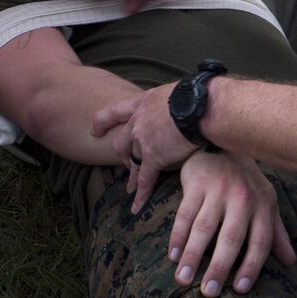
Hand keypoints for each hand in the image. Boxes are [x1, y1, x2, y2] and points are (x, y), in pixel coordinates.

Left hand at [92, 82, 197, 210]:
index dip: (103, 122)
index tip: (95, 130)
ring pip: (132, 162)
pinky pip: (145, 179)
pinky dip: (141, 194)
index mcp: (143, 102)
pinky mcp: (153, 157)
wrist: (201, 106)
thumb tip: (182, 106)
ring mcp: (143, 141)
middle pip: (121, 142)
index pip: (116, 111)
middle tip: (128, 163)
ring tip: (131, 188)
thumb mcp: (175, 92)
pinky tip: (137, 206)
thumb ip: (170, 102)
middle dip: (123, 155)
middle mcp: (138, 122)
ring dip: (132, 176)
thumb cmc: (197, 95)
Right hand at [168, 151, 295, 296]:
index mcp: (262, 205)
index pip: (260, 241)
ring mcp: (218, 189)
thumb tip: (290, 262)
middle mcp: (242, 198)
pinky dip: (177, 236)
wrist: (224, 144)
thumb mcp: (266, 203)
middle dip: (219, 267)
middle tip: (209, 291)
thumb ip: (276, 233)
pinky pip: (184, 214)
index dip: (251, 266)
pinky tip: (172, 255)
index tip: (240, 288)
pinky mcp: (197, 182)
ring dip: (192, 255)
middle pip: (231, 238)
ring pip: (203, 228)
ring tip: (183, 278)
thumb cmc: (246, 182)